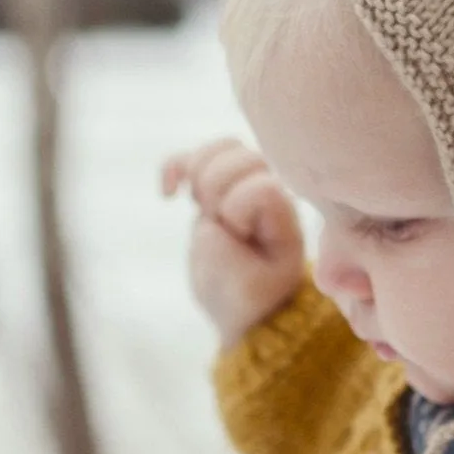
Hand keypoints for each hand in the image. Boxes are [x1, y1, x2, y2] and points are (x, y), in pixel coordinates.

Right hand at [161, 139, 305, 348]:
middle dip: (216, 189)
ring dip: (198, 175)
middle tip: (217, 223)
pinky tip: (167, 193)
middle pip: (242, 156)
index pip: (263, 186)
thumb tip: (208, 223)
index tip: (237, 237)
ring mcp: (244, 186)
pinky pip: (196, 155)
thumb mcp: (245, 289)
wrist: (239, 305)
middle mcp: (271, 193)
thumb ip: (228, 255)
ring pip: (221, 148)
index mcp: (285, 216)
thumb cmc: (248, 299)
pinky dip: (175, 167)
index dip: (238, 209)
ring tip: (199, 209)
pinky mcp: (217, 188)